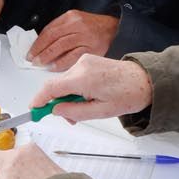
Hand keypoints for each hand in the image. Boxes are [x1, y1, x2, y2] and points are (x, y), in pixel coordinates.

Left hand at [28, 10, 120, 69]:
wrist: (114, 29)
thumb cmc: (92, 27)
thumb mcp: (76, 21)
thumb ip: (60, 30)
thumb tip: (41, 45)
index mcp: (71, 17)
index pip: (49, 30)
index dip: (37, 43)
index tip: (30, 52)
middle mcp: (77, 25)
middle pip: (53, 38)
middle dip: (40, 50)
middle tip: (32, 60)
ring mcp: (85, 37)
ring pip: (61, 46)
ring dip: (47, 57)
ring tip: (40, 64)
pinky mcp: (91, 48)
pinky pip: (72, 57)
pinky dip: (61, 63)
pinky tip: (54, 67)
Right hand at [31, 54, 153, 122]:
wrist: (145, 79)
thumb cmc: (128, 95)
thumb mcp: (101, 112)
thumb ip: (75, 112)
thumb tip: (56, 111)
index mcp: (83, 78)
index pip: (51, 88)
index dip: (39, 100)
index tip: (33, 110)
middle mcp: (81, 65)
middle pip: (55, 85)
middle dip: (55, 102)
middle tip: (67, 118)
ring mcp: (84, 60)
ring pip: (63, 81)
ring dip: (65, 96)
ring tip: (81, 109)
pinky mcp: (87, 60)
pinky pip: (72, 75)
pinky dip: (72, 88)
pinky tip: (85, 97)